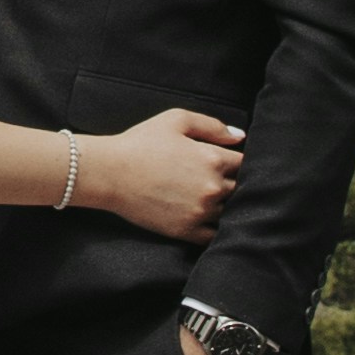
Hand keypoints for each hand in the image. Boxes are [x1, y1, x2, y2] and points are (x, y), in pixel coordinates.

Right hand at [77, 105, 242, 239]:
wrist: (109, 173)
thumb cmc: (140, 142)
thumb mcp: (176, 120)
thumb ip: (213, 125)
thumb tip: (240, 137)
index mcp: (213, 158)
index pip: (245, 163)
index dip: (238, 162)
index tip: (229, 163)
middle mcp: (212, 187)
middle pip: (242, 189)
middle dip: (235, 184)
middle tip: (221, 181)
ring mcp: (201, 212)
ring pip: (230, 212)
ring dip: (227, 207)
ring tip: (211, 199)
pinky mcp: (186, 230)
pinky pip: (215, 235)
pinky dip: (216, 229)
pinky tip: (208, 219)